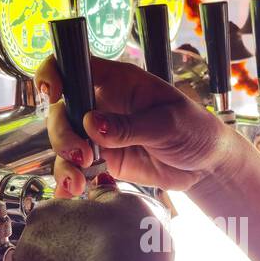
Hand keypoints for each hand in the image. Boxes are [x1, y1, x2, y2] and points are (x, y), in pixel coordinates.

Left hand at [10, 187, 174, 260]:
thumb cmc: (129, 253)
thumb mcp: (128, 204)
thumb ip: (107, 194)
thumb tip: (101, 191)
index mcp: (43, 215)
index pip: (57, 211)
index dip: (82, 220)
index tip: (100, 229)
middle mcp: (26, 252)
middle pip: (50, 248)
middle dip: (73, 253)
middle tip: (105, 259)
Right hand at [34, 55, 243, 197]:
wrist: (206, 166)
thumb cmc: (195, 129)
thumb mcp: (168, 124)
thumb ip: (129, 126)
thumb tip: (91, 124)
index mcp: (117, 81)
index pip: (73, 66)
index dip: (54, 74)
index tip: (53, 94)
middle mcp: (102, 104)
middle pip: (62, 111)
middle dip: (62, 134)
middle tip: (81, 155)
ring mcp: (99, 134)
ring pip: (64, 142)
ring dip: (63, 163)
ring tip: (77, 183)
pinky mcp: (102, 160)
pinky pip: (76, 169)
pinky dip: (68, 182)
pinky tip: (69, 195)